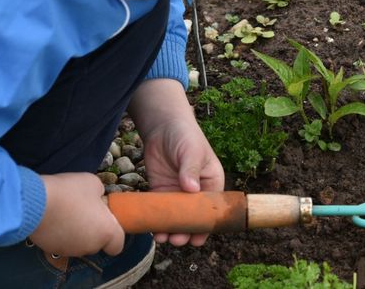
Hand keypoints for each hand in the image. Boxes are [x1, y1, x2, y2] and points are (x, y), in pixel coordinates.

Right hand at [27, 172, 124, 256]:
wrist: (36, 202)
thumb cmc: (70, 191)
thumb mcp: (92, 183)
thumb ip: (99, 194)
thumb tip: (96, 201)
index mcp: (106, 232)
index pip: (117, 246)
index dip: (112, 236)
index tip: (104, 222)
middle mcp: (90, 246)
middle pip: (96, 243)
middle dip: (91, 230)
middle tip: (82, 212)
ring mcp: (70, 250)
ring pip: (78, 244)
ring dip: (75, 233)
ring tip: (64, 214)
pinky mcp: (52, 250)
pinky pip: (60, 243)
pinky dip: (59, 235)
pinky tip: (52, 220)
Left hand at [140, 115, 224, 246]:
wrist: (162, 125)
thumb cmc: (185, 135)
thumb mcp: (192, 151)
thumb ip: (190, 169)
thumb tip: (191, 189)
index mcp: (211, 184)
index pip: (210, 210)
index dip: (204, 227)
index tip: (196, 240)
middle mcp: (196, 192)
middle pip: (192, 218)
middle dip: (185, 231)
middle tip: (176, 240)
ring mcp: (177, 193)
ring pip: (175, 218)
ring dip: (170, 229)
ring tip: (162, 238)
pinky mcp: (161, 191)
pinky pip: (160, 210)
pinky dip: (156, 220)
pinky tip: (152, 229)